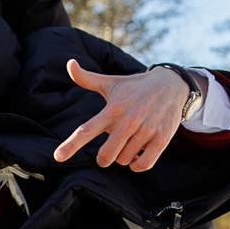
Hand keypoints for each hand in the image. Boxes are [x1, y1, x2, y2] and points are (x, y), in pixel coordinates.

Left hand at [53, 62, 190, 170]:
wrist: (172, 85)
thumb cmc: (135, 87)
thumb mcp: (111, 83)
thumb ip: (87, 78)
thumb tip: (70, 63)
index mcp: (112, 109)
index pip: (87, 130)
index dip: (71, 144)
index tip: (57, 157)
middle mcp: (128, 120)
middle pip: (106, 155)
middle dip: (104, 158)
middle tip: (110, 150)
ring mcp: (146, 130)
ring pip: (124, 160)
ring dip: (124, 156)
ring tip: (131, 141)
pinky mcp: (161, 139)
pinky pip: (142, 165)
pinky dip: (137, 164)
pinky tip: (139, 153)